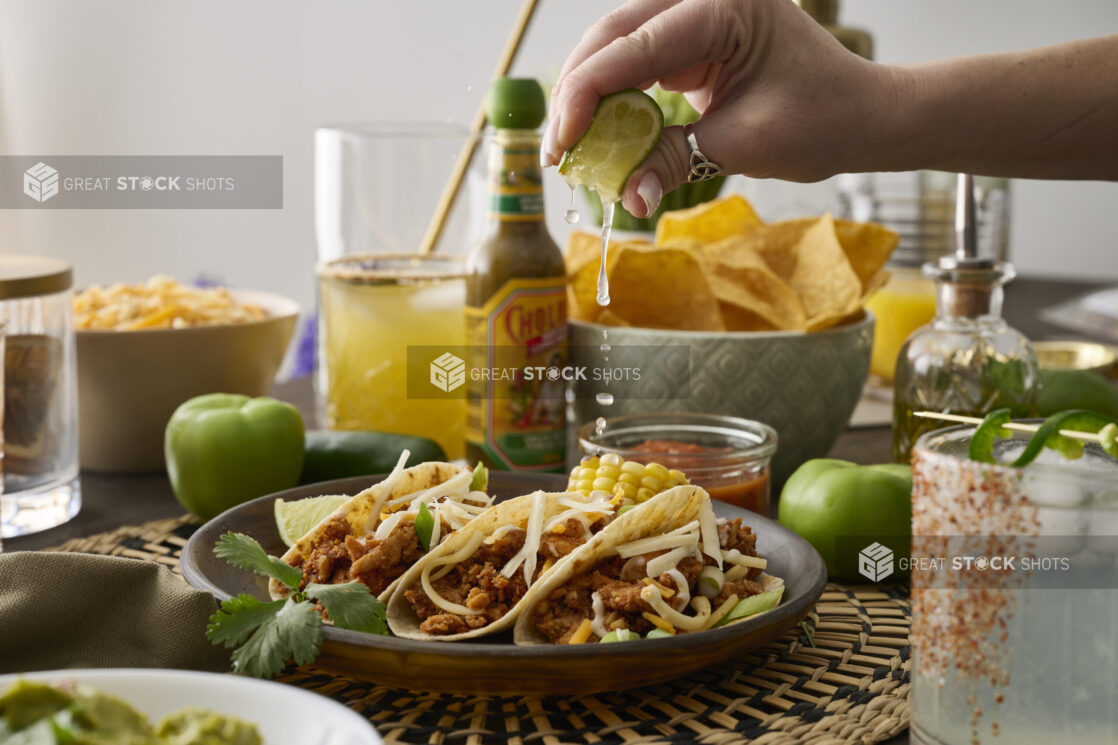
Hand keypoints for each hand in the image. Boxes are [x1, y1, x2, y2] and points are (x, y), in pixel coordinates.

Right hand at [542, 0, 895, 216]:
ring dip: (589, 96)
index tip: (561, 144)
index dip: (588, 94)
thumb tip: (626, 198)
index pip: (636, 46)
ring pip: (616, 46)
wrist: (861, 114)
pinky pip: (636, 63)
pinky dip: (614, 99)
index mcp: (725, 4)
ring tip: (568, 149)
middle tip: (556, 152)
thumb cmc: (822, 120)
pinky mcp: (691, 40)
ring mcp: (695, 15)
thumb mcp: (744, 144)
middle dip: (578, 94)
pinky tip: (596, 134)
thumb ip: (675, 161)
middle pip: (613, 35)